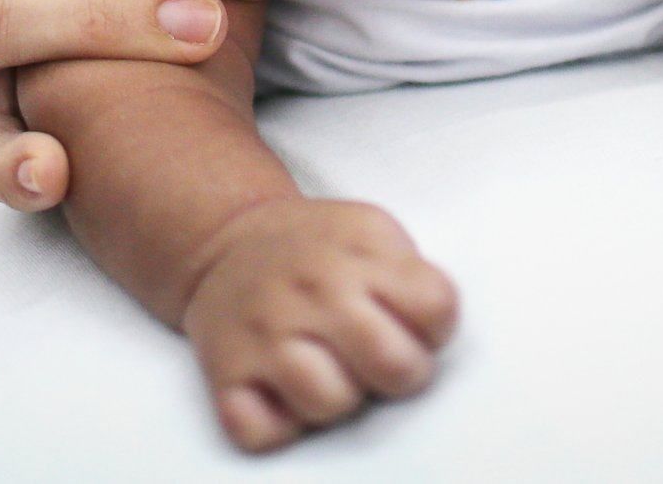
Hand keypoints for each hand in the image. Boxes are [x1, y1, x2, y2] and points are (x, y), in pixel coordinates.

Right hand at [180, 199, 458, 453]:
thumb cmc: (311, 250)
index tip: (408, 321)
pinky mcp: (226, 371)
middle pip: (394, 364)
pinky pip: (260, 430)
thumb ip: (409, 273)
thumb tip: (435, 326)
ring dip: (336, 399)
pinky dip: (276, 424)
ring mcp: (267, 332)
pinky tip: (283, 392)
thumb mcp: (369, 231)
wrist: (228, 242)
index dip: (433, 325)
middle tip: (378, 359)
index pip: (436, 308)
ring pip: (330, 403)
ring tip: (328, 371)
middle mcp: (312, 290)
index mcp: (357, 251)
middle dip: (399, 372)